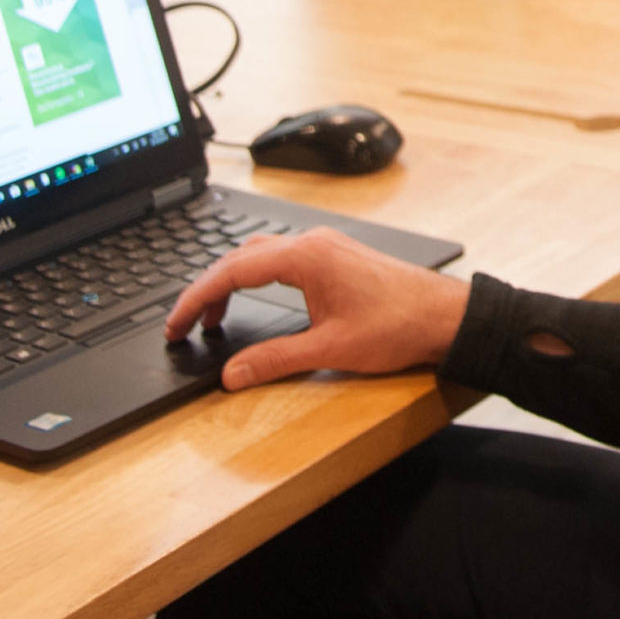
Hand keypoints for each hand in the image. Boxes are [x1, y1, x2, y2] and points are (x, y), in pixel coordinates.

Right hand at [166, 227, 470, 390]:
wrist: (445, 316)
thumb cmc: (398, 325)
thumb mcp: (330, 349)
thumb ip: (275, 360)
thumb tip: (232, 374)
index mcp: (307, 257)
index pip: (233, 270)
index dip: (196, 298)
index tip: (174, 324)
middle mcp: (314, 243)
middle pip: (240, 257)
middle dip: (206, 290)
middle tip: (183, 326)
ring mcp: (327, 247)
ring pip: (261, 255)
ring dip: (231, 282)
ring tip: (212, 319)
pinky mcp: (337, 257)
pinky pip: (282, 258)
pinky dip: (256, 277)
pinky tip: (253, 299)